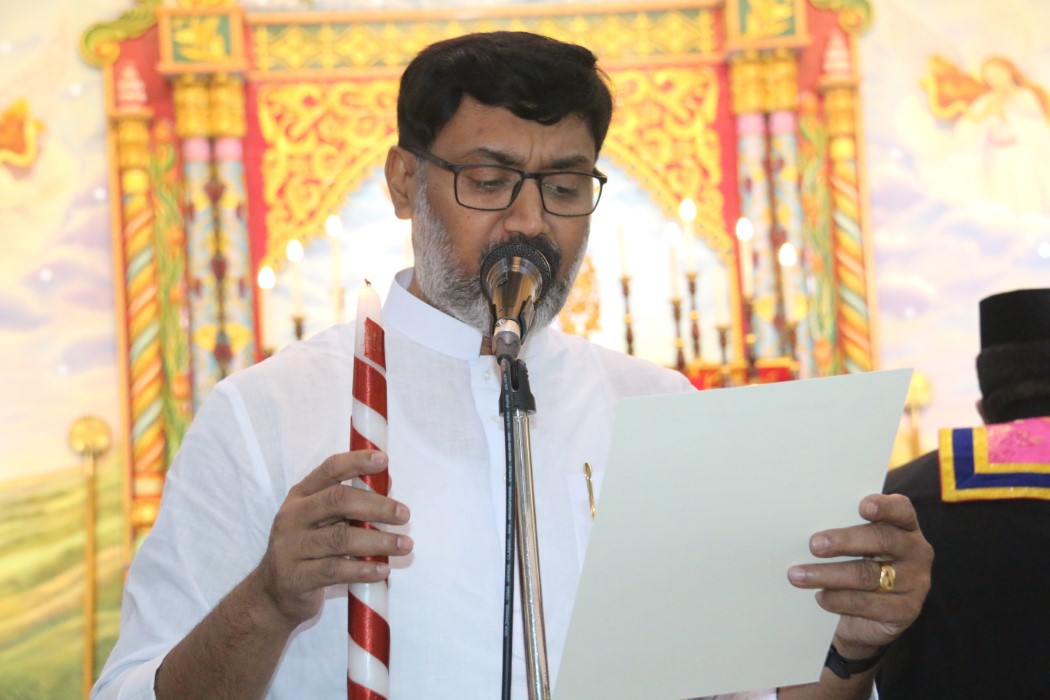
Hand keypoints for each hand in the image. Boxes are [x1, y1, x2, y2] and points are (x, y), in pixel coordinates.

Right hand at [251, 450, 411, 628]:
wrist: (273, 593)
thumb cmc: (308, 549)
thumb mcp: (324, 520)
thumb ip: (353, 501)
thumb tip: (386, 481)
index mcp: (301, 496)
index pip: (329, 470)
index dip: (356, 462)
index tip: (383, 459)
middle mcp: (292, 517)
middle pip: (337, 501)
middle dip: (376, 506)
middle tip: (404, 514)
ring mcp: (290, 547)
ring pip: (340, 539)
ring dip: (378, 541)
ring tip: (404, 544)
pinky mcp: (295, 578)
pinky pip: (334, 571)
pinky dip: (362, 570)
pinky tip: (383, 570)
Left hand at [787, 493, 932, 658]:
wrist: (867, 617)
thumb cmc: (857, 565)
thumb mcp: (854, 546)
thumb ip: (843, 529)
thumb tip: (803, 521)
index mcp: (905, 526)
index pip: (901, 510)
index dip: (884, 506)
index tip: (863, 507)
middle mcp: (916, 551)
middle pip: (882, 540)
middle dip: (843, 542)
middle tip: (813, 545)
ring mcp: (915, 582)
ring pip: (867, 574)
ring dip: (828, 574)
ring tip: (798, 575)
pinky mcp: (906, 610)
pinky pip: (866, 602)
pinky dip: (838, 599)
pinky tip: (820, 597)